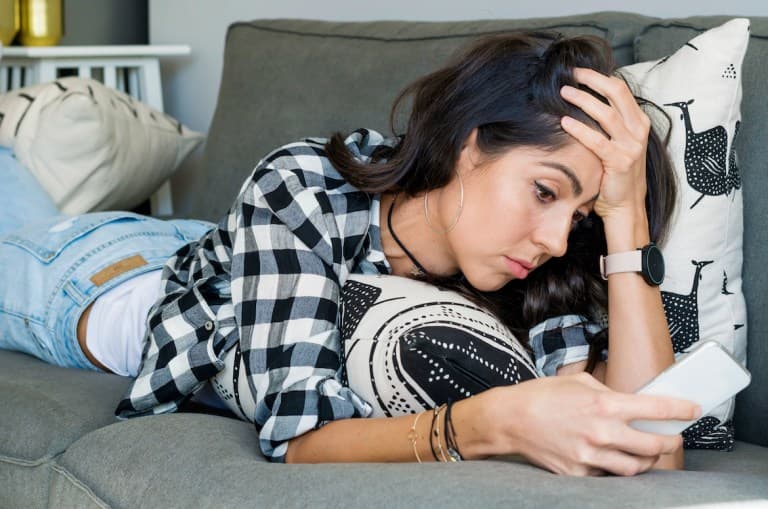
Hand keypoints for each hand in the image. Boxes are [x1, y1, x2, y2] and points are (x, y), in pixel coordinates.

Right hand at [482, 373, 698, 475]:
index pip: (656, 409)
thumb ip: (607, 393)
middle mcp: (601, 432)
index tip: (694, 410)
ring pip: (634, 467)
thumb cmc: (541, 395)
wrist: (510, 419)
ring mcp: (590, 456)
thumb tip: (629, 403)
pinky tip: (608, 457)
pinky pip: (606, 475)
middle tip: (671, 438)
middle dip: (669, 442)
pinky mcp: (578, 472)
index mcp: (604, 405)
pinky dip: (612, 467)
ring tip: (644, 452)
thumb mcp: (578, 383)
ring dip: (645, 460)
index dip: (681, 410)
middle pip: (654, 446)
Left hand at [559, 68, 649, 222]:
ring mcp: (630, 145)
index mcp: (639, 122)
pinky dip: (579, 129)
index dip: (599, 77)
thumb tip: (585, 101)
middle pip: (615, 93)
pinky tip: (564, 122)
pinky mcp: (619, 161)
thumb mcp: (618, 143)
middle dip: (592, 79)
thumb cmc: (616, 173)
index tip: (579, 72)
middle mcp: (638, 130)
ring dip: (582, 100)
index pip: (620, 89)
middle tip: (570, 74)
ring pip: (605, 113)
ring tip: (563, 93)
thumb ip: (609, 124)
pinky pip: (596, 140)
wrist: (626, 205)